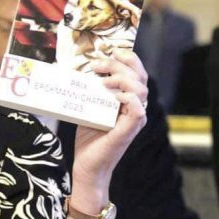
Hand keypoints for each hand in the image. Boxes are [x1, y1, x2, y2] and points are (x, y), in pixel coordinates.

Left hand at [65, 48, 147, 218]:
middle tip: (98, 64)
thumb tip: (77, 68)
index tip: (109, 51)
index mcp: (129, 100)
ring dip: (122, 79)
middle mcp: (136, 108)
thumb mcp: (88, 108)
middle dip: (121, 64)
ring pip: (141, 90)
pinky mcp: (130, 130)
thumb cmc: (88, 138)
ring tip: (102, 80)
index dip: (128, 58)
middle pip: (140, 76)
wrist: (87, 166)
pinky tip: (112, 95)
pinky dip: (127, 98)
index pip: (137, 72)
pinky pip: (138, 109)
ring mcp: (135, 119)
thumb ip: (90, 90)